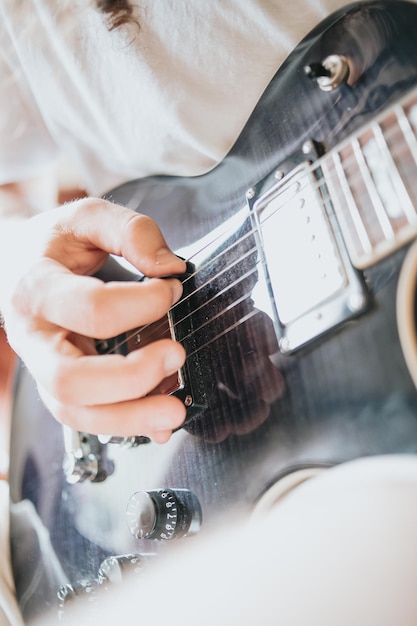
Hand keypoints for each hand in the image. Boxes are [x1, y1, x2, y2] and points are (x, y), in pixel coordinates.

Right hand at [0, 197, 186, 442]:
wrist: (15, 265)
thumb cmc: (51, 245)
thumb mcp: (86, 217)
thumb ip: (130, 231)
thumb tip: (170, 267)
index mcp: (37, 288)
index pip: (91, 308)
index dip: (142, 303)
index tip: (172, 290)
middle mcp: (33, 337)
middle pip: (71, 379)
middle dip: (131, 376)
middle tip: (175, 354)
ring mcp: (43, 367)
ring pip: (75, 411)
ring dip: (130, 418)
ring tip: (174, 409)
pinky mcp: (60, 385)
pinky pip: (86, 417)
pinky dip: (124, 426)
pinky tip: (158, 424)